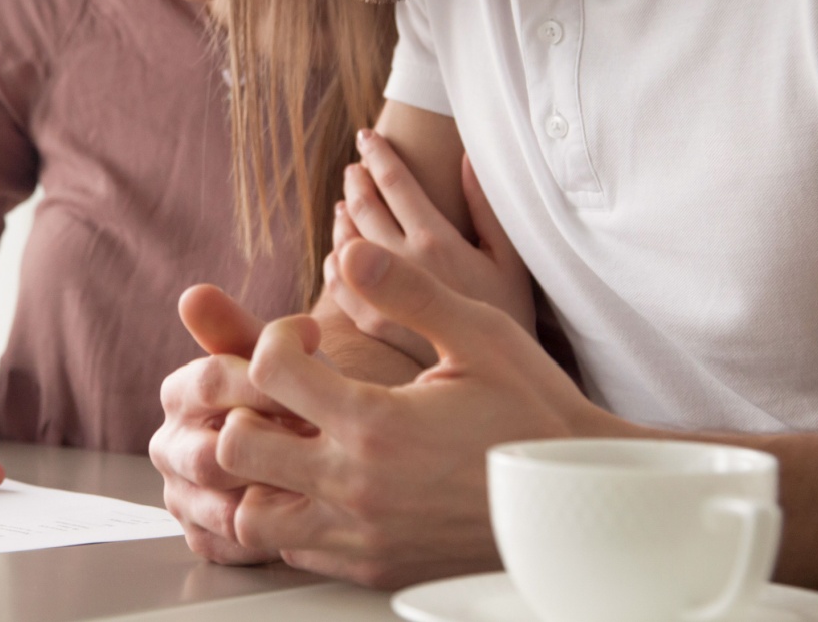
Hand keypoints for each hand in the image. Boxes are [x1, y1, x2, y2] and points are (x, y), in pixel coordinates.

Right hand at [150, 285, 302, 564]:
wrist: (319, 445)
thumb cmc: (298, 395)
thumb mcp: (278, 357)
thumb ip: (240, 328)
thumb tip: (193, 295)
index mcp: (181, 392)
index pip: (210, 381)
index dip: (265, 381)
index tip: (315, 381)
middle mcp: (171, 444)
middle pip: (209, 453)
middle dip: (272, 450)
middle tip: (320, 445)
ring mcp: (182, 495)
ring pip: (219, 504)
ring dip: (273, 493)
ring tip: (319, 480)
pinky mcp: (202, 536)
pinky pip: (229, 543)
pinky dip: (268, 532)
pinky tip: (305, 513)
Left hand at [221, 240, 631, 588]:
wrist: (581, 498)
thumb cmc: (531, 409)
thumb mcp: (479, 335)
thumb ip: (408, 292)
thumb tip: (350, 250)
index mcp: (376, 423)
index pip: (269, 371)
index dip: (276, 338)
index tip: (306, 338)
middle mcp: (356, 487)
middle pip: (237, 447)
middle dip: (244, 406)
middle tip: (282, 390)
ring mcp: (360, 536)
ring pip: (250, 514)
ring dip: (256, 471)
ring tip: (294, 437)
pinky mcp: (372, 567)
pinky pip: (292, 549)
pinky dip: (288, 512)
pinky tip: (321, 478)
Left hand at [326, 130, 536, 364]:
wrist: (502, 387)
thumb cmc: (515, 321)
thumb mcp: (510, 261)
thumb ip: (485, 208)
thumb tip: (466, 159)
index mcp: (437, 243)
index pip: (395, 184)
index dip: (378, 155)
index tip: (366, 137)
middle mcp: (403, 267)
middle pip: (363, 208)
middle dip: (357, 181)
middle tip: (355, 168)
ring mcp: (381, 300)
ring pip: (344, 244)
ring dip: (343, 216)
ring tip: (346, 202)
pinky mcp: (373, 328)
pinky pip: (338, 287)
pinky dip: (334, 262)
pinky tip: (338, 254)